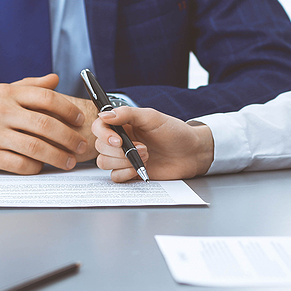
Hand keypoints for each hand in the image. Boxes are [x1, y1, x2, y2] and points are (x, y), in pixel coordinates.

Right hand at [0, 75, 92, 173]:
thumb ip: (27, 86)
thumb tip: (54, 79)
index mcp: (7, 93)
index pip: (46, 98)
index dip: (69, 110)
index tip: (81, 120)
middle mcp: (1, 111)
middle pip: (46, 124)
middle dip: (69, 137)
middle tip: (81, 146)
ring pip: (36, 147)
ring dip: (57, 157)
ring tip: (67, 162)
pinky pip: (18, 164)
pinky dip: (34, 167)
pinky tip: (41, 168)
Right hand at [92, 106, 214, 181]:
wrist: (190, 153)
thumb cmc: (174, 132)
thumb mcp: (152, 117)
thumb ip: (127, 114)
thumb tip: (105, 115)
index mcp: (123, 124)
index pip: (99, 127)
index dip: (103, 134)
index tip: (118, 140)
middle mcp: (121, 140)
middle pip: (100, 147)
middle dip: (120, 150)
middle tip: (144, 148)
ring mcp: (124, 157)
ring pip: (104, 162)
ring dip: (123, 161)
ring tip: (146, 156)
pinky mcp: (129, 172)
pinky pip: (115, 176)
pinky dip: (125, 173)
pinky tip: (140, 169)